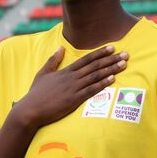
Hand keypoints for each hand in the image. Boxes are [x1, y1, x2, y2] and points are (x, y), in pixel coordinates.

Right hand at [13, 46, 127, 128]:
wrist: (30, 110)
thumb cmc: (36, 93)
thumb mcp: (43, 73)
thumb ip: (53, 60)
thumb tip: (60, 48)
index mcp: (65, 71)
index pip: (86, 59)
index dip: (100, 53)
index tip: (112, 47)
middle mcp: (72, 77)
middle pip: (95, 66)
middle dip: (111, 59)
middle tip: (125, 54)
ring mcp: (73, 88)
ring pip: (96, 76)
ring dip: (111, 69)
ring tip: (123, 64)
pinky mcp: (74, 99)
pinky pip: (92, 90)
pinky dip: (103, 83)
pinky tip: (113, 79)